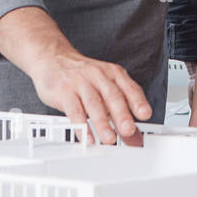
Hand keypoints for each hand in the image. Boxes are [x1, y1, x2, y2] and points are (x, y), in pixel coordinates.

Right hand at [26, 51, 150, 145]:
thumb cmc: (81, 73)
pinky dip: (82, 127)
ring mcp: (80, 83)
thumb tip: (130, 129)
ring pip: (94, 104)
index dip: (138, 101)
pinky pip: (74, 111)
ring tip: (109, 139)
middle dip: (122, 115)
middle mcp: (98, 76)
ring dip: (102, 124)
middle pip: (113, 96)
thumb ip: (116, 103)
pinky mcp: (64, 92)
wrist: (51, 57)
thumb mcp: (102, 80)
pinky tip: (87, 138)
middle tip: (129, 130)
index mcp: (112, 73)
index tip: (145, 114)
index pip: (129, 87)